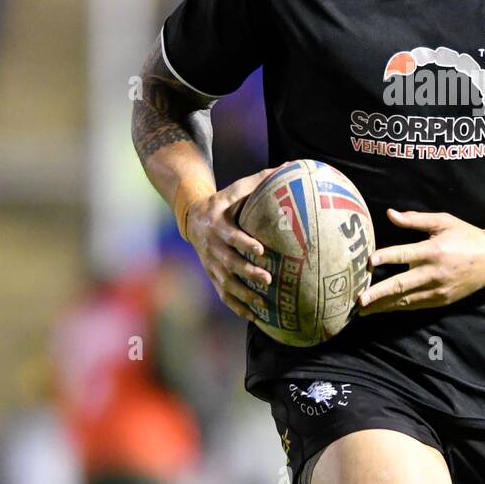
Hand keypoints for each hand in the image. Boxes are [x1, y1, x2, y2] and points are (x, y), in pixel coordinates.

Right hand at [183, 167, 276, 322]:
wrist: (193, 217)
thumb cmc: (224, 201)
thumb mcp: (237, 188)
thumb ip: (261, 180)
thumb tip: (291, 166)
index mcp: (217, 223)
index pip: (231, 235)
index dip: (244, 243)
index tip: (261, 250)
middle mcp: (211, 245)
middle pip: (229, 262)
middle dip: (247, 273)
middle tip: (268, 279)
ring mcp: (210, 263)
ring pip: (226, 282)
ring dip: (244, 294)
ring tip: (263, 303)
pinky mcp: (212, 274)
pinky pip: (223, 294)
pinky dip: (236, 306)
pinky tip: (253, 316)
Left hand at [358, 209, 484, 314]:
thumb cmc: (465, 236)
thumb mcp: (443, 222)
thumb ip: (415, 219)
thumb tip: (390, 214)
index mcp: (434, 250)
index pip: (406, 254)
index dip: (387, 257)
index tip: (370, 261)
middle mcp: (434, 273)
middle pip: (401, 285)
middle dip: (379, 293)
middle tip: (359, 300)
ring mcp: (437, 290)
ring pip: (406, 300)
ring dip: (383, 306)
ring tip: (363, 311)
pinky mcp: (440, 301)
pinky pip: (415, 306)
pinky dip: (397, 308)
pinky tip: (382, 310)